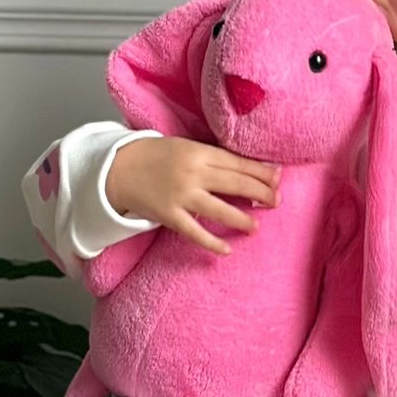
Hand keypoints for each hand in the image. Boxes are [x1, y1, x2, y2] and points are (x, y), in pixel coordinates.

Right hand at [105, 136, 281, 254]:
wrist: (118, 169)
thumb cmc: (156, 157)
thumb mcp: (185, 147)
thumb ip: (212, 158)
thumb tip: (245, 169)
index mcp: (198, 152)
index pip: (237, 163)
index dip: (260, 172)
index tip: (278, 179)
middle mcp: (192, 173)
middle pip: (235, 183)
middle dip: (260, 193)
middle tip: (276, 201)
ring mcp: (181, 195)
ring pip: (219, 209)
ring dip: (241, 219)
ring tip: (256, 226)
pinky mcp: (169, 215)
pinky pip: (195, 232)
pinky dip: (212, 242)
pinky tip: (227, 249)